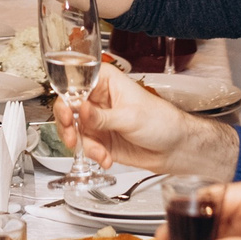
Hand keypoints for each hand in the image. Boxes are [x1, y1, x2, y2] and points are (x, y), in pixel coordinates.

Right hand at [61, 66, 234, 177]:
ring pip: (73, 129)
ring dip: (81, 143)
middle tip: (71, 134)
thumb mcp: (130, 117)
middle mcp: (97, 99)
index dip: (66, 95)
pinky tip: (104, 158)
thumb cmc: (161, 121)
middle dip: (67, 123)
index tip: (66, 111)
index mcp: (105, 81)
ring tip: (95, 152)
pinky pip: (85, 146)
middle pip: (68, 106)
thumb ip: (102, 117)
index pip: (76, 82)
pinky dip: (92, 154)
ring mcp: (97, 120)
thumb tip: (80, 110)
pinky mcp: (99, 139)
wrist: (174, 148)